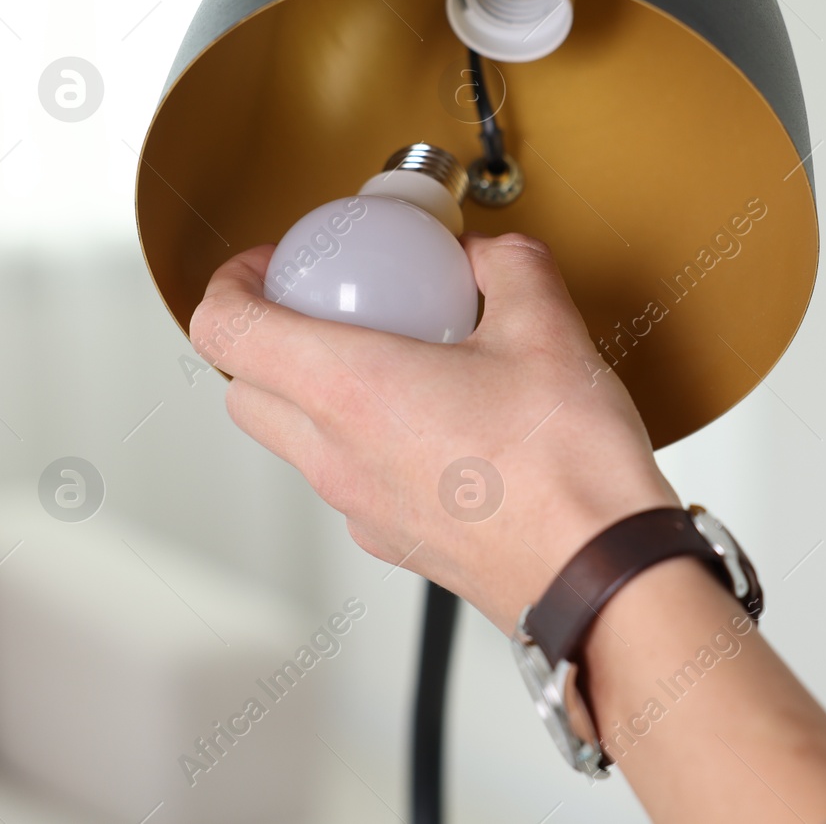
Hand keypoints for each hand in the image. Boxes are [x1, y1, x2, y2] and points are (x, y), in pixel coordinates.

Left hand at [189, 233, 678, 633]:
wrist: (600, 571)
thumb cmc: (567, 469)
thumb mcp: (548, 328)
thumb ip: (509, 267)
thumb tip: (489, 254)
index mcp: (350, 391)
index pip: (225, 330)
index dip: (230, 282)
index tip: (270, 265)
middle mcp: (337, 457)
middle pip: (243, 393)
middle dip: (262, 340)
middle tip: (319, 306)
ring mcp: (360, 508)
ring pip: (293, 441)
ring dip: (311, 393)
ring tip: (388, 358)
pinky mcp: (394, 540)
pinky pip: (349, 478)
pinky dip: (363, 438)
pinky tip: (436, 417)